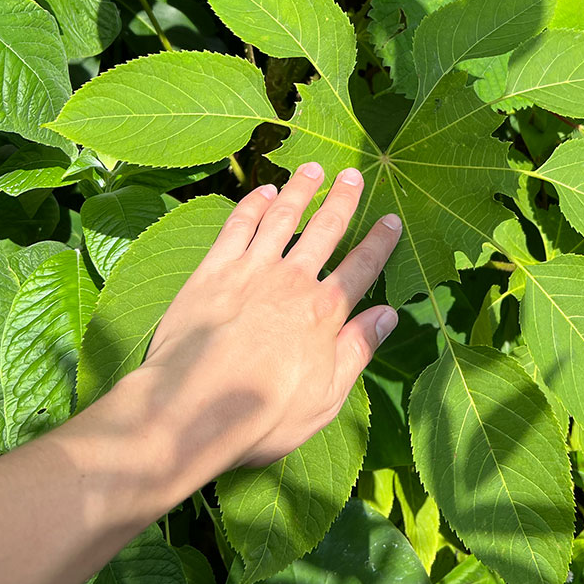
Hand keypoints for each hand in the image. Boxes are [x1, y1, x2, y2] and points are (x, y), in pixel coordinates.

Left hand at [129, 161, 400, 487]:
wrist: (193, 407)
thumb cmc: (264, 415)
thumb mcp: (327, 397)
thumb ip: (358, 350)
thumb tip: (389, 315)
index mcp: (324, 312)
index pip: (361, 268)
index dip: (379, 242)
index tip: (391, 220)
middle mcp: (292, 281)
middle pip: (325, 230)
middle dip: (342, 200)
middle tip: (353, 173)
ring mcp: (251, 270)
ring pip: (282, 217)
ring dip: (299, 190)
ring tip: (312, 168)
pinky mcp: (213, 270)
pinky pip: (237, 226)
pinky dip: (251, 204)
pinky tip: (261, 191)